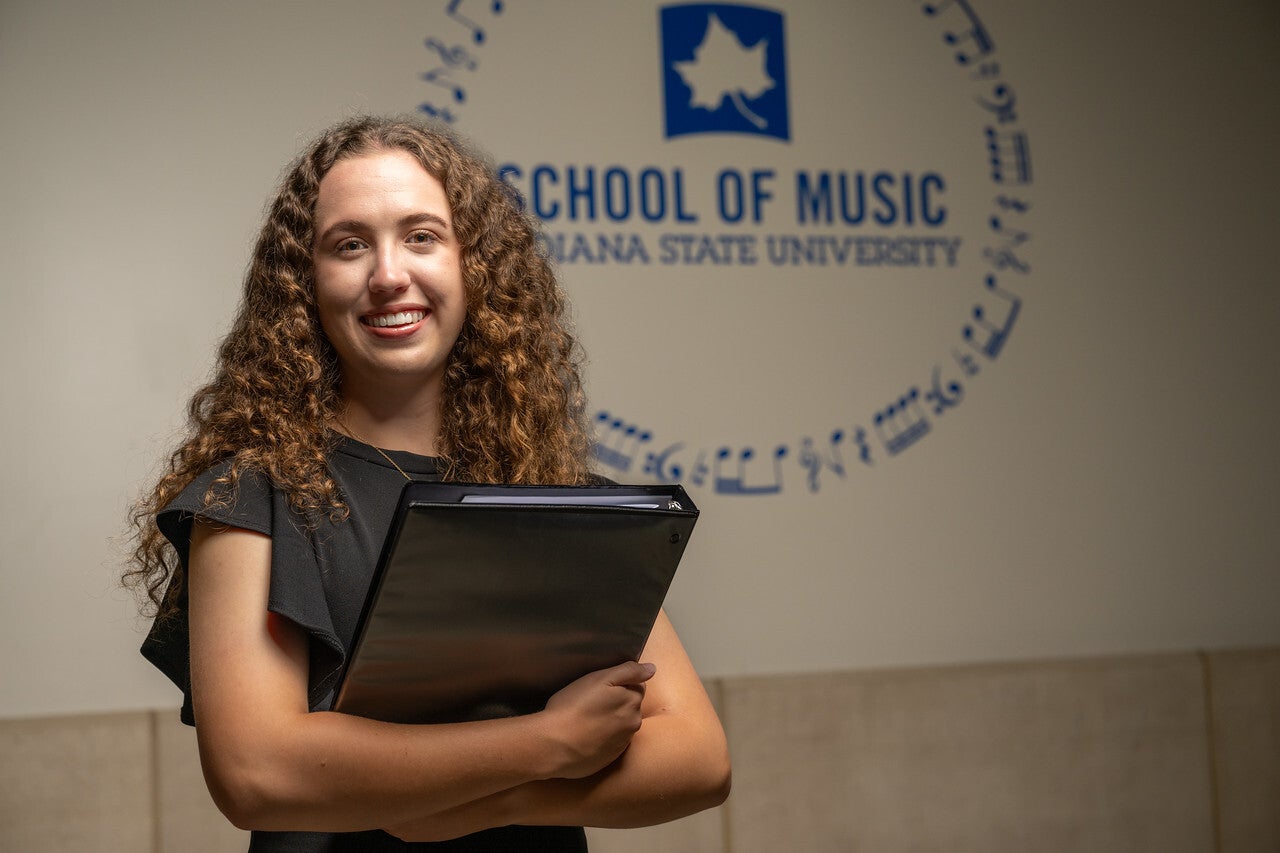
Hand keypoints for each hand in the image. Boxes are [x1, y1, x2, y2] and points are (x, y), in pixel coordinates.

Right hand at [540, 660, 655, 778]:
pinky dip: (604, 738)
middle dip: (618, 702)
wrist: (554, 745)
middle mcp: (633, 724)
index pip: (637, 686)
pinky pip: (612, 743)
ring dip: (611, 721)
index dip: (619, 683)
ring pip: (622, 725)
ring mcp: (622, 743)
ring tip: (587, 720)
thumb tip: (652, 669)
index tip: (601, 687)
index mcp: (632, 702)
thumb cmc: (574, 706)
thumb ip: (629, 672)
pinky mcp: (610, 759)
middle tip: (592, 702)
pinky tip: (587, 736)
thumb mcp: (600, 679)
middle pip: (631, 706)